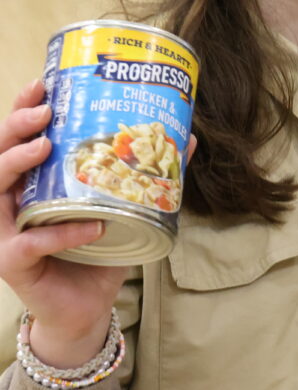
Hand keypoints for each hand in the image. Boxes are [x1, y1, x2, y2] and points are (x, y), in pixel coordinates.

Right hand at [0, 80, 128, 367]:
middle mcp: (14, 199)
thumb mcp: (127, 205)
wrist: (87, 306)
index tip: (45, 83)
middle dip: (17, 127)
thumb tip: (188, 137)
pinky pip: (31, 243)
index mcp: (35, 179)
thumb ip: (151, 172)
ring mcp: (8, 230)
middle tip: (45, 113)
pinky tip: (91, 225)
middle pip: (0, 153)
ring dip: (18, 164)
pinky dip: (61, 232)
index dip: (25, 107)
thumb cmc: (99, 248)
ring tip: (46, 149)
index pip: (20, 135)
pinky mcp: (13, 263)